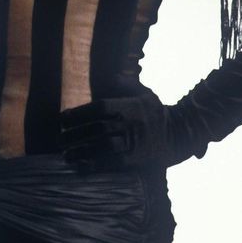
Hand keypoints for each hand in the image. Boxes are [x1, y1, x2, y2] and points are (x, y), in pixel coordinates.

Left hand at [59, 89, 181, 173]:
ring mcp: (133, 142)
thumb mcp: (145, 94)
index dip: (78, 113)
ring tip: (66, 154)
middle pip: (97, 128)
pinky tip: (80, 166)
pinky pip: (112, 163)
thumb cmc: (158, 113)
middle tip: (60, 139)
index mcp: (129, 106)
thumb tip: (111, 76)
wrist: (181, 134)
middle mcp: (129, 123)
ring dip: (81, 150)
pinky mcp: (136, 160)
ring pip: (102, 146)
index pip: (98, 108)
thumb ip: (126, 84)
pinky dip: (94, 165)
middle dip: (75, 133)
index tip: (62, 119)